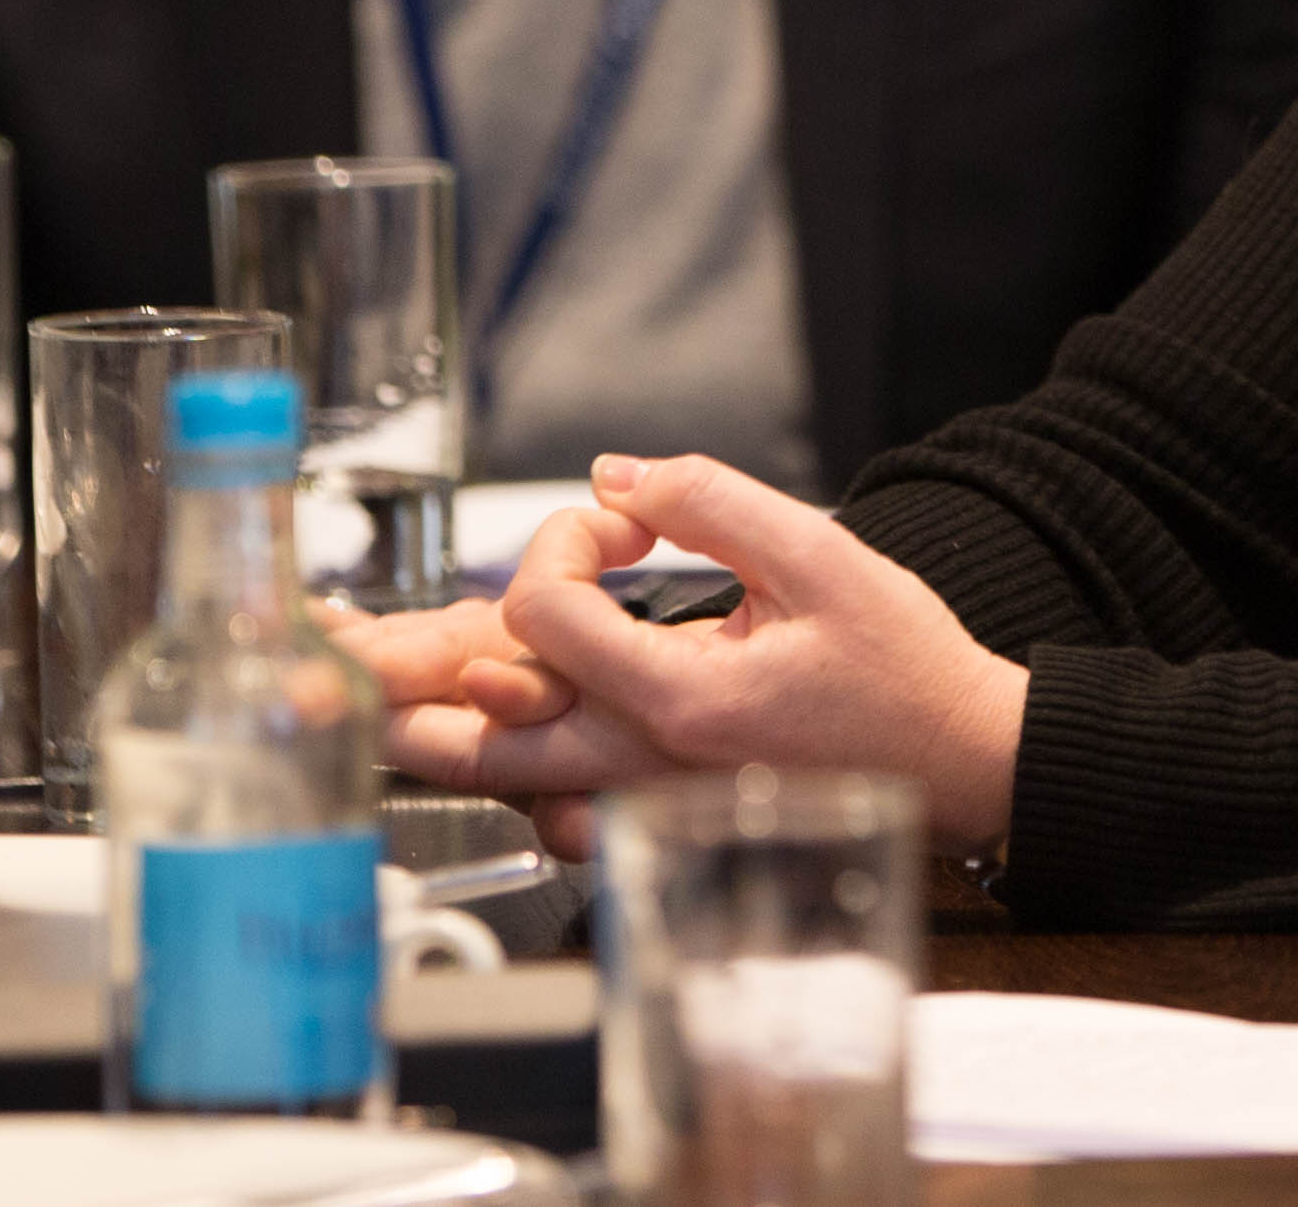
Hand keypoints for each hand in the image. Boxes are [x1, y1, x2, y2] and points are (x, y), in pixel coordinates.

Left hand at [369, 452, 1034, 864]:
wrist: (957, 761)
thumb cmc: (901, 665)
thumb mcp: (821, 553)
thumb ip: (711, 500)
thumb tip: (616, 473)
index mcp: (682, 698)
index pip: (542, 619)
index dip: (561, 548)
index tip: (620, 527)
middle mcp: (647, 767)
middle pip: (475, 735)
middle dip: (402, 679)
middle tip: (340, 650)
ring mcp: (646, 807)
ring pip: (500, 785)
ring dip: (440, 732)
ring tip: (376, 698)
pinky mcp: (657, 825)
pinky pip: (551, 821)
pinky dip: (514, 782)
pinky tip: (507, 741)